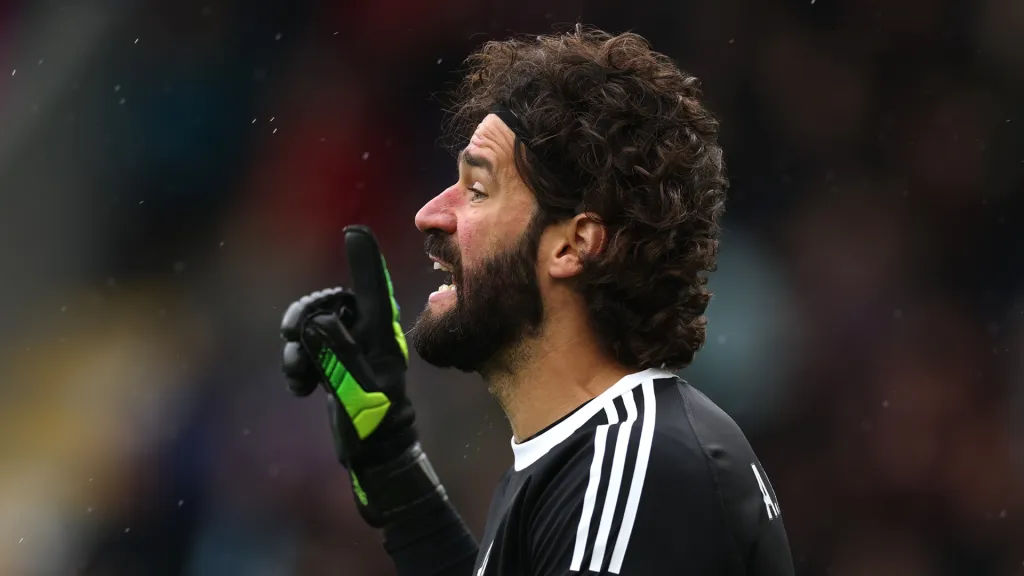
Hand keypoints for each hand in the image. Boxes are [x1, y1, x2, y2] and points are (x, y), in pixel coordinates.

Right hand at [280, 225, 415, 469]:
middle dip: (304, 316)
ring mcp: (350, 347)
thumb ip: (337, 353)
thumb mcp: (358, 389)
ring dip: (297, 348)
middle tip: (292, 337)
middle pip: (327, 302)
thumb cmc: (374, 424)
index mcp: (380, 334)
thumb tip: (315, 322)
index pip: (371, 288)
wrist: (374, 455)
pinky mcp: (334, 362)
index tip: (354, 231)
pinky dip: (297, 364)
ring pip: (311, 325)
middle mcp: (366, 334)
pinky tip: (303, 388)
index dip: (364, 258)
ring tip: (301, 377)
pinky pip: (306, 347)